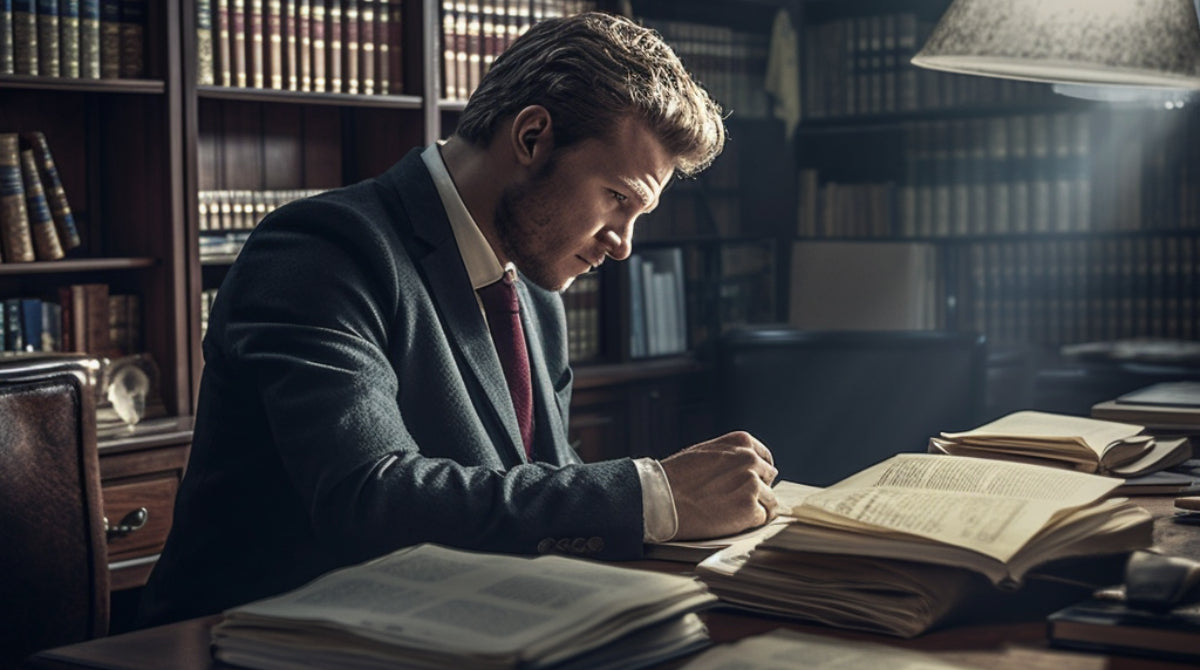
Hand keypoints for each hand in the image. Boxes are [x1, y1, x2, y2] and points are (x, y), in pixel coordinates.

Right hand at [659, 431, 777, 540]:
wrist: (661, 498)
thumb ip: (730, 456)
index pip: (765, 459)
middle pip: (768, 479)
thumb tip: (747, 469)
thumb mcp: (705, 451)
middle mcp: (750, 459)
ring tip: (730, 512)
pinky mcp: (750, 509)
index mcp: (741, 442)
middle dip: (756, 490)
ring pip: (769, 501)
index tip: (745, 484)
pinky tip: (730, 520)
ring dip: (754, 508)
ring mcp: (752, 484)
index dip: (756, 474)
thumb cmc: (676, 477)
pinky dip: (748, 523)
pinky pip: (762, 518)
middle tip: (734, 501)